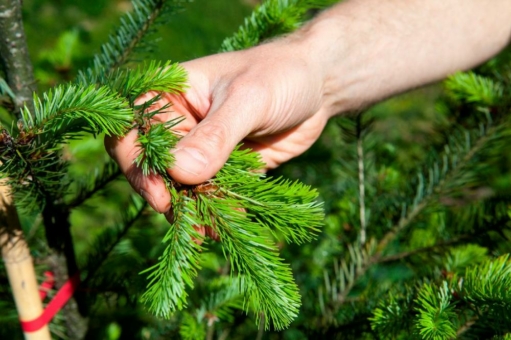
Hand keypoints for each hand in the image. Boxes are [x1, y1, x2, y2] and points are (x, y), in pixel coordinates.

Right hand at [105, 39, 332, 214]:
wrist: (319, 85)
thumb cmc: (281, 75)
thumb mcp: (249, 99)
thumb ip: (216, 136)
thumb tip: (180, 173)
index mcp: (171, 95)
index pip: (130, 130)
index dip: (135, 163)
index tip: (160, 192)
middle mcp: (179, 124)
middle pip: (153, 166)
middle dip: (165, 194)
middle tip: (184, 217)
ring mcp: (201, 148)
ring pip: (182, 186)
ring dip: (191, 209)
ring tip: (208, 230)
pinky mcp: (225, 167)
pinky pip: (212, 194)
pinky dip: (216, 211)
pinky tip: (225, 226)